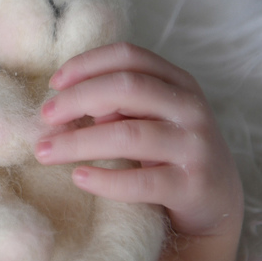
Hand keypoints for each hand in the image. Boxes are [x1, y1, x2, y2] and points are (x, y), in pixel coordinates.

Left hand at [34, 43, 242, 237]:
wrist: (217, 204)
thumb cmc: (168, 152)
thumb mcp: (150, 117)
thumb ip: (117, 101)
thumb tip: (63, 100)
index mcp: (177, 82)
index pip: (128, 56)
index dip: (86, 64)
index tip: (53, 83)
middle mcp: (190, 108)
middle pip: (126, 88)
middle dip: (77, 99)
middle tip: (44, 118)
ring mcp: (195, 146)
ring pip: (128, 134)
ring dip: (78, 142)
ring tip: (45, 152)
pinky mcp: (193, 186)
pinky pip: (142, 181)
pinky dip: (105, 180)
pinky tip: (78, 178)